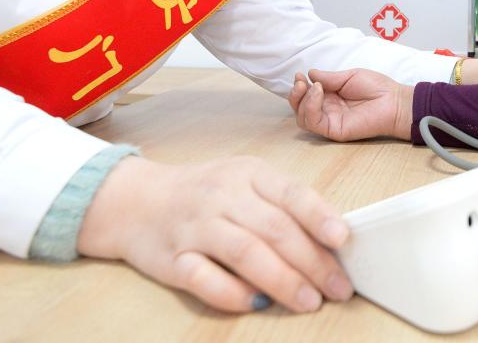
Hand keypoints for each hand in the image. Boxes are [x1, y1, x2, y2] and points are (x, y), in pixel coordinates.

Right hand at [77, 156, 352, 313]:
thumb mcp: (245, 182)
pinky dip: (233, 294)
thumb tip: (331, 242)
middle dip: (312, 261)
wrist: (134, 201)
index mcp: (248, 173)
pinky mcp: (172, 259)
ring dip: (282, 280)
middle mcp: (222, 196)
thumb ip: (283, 204)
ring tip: (309, 301)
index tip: (342, 240)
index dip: (319, 216)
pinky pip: (204, 279)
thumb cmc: (204, 193)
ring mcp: (195, 227)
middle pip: (274, 228)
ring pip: (245, 252)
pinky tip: (257, 304)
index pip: (290, 192)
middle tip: (338, 288)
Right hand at [288, 69, 411, 141]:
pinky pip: (314, 123)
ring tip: (315, 87)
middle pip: (300, 108)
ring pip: (303, 117)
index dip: (299, 86)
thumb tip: (309, 73)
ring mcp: (330, 121)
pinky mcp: (334, 131)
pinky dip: (310, 106)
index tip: (299, 75)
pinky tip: (318, 93)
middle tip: (300, 82)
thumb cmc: (377, 88)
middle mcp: (327, 110)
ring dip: (302, 100)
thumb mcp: (349, 76)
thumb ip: (329, 78)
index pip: (307, 96)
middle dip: (295, 95)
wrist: (394, 101)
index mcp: (330, 97)